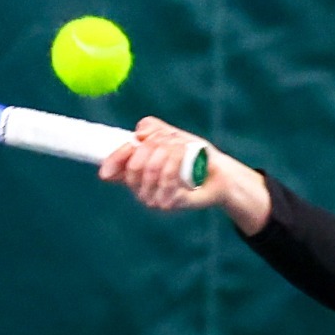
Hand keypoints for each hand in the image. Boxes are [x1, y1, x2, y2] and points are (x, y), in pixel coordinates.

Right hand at [99, 117, 270, 232]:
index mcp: (135, 173)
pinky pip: (166, 182)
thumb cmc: (192, 155)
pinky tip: (185, 158)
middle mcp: (140, 188)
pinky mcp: (170, 203)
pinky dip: (176, 164)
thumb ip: (150, 130)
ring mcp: (154, 198)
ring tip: (182, 147)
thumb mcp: (170, 136)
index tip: (130, 144)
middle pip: (135, 166)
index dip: (116, 157)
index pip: (117, 167)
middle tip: (171, 138)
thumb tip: (136, 136)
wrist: (217, 173)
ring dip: (168, 152)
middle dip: (153, 146)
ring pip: (151, 171)